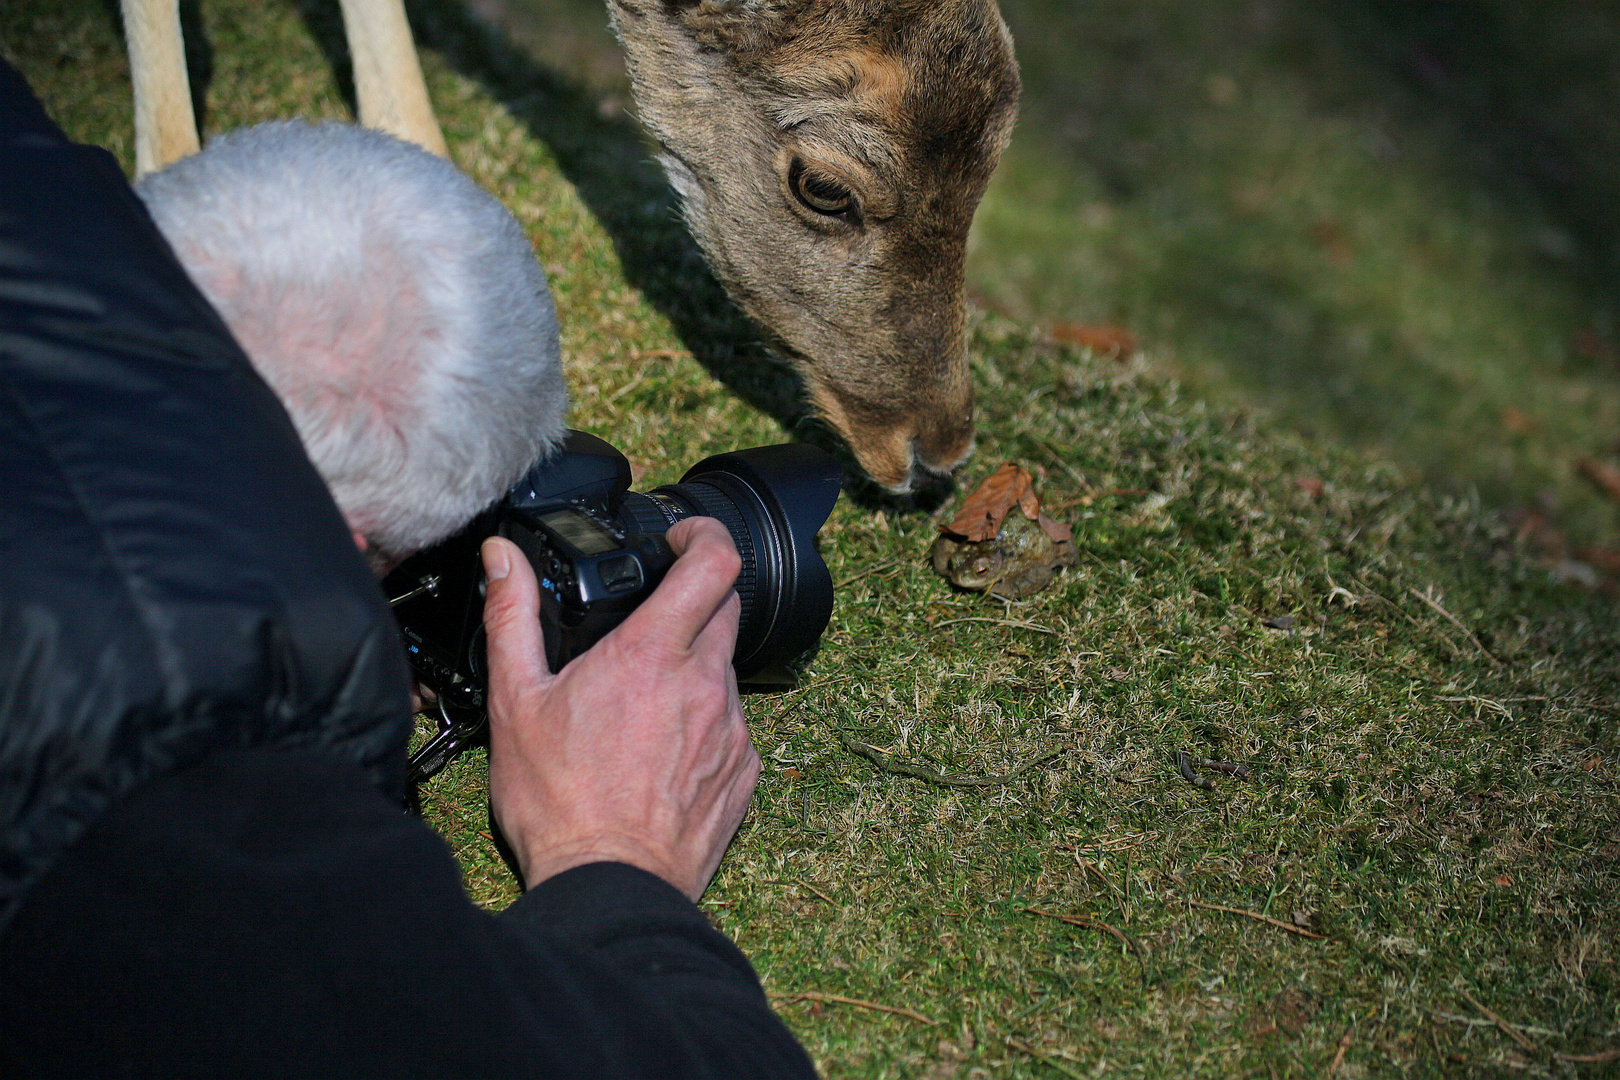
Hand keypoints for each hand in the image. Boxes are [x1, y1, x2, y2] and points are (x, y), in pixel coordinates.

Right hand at [479, 517, 759, 900]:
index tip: (682, 539)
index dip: (705, 536)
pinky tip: (662, 751)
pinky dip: (704, 721)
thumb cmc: (559, 802)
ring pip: (726, 668)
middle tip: (647, 626)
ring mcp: (732, 728)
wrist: (610, 886)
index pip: (715, 562)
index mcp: (651, 653)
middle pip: (725, 607)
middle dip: (694, 600)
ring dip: (694, 667)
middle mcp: (704, 682)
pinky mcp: (744, 770)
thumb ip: (513, 617)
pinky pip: (733, 724)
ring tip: (642, 705)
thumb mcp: (516, 702)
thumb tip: (503, 557)